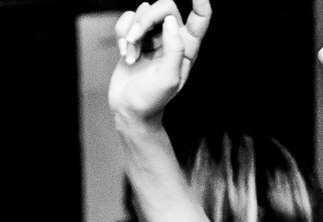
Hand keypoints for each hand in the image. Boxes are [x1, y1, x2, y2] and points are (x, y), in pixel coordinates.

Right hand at [108, 0, 211, 124]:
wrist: (130, 109)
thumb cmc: (152, 99)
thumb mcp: (169, 77)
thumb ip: (174, 48)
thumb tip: (170, 21)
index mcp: (188, 48)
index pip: (200, 17)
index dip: (200, 1)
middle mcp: (173, 38)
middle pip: (165, 6)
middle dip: (147, 18)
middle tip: (135, 38)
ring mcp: (154, 36)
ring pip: (144, 11)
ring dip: (132, 32)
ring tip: (131, 55)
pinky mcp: (136, 37)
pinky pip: (128, 19)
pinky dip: (122, 34)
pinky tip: (126, 53)